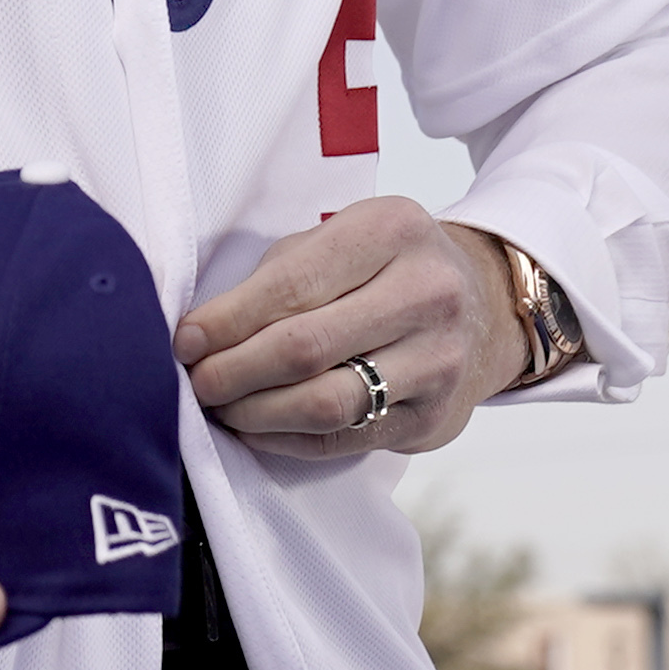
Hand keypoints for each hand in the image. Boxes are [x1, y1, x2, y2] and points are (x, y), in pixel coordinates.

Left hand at [173, 201, 527, 454]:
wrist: (482, 304)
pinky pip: (343, 438)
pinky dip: (286, 438)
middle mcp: (427, 292)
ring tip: (221, 407)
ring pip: (324, 403)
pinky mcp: (435, 417)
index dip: (226, 321)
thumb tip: (200, 336)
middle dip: (232, 372)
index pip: (290, 284)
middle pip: (303, 348)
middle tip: (195, 381)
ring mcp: (439, 360)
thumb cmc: (385, 267)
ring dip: (255, 413)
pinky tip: (257, 427)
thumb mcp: (339, 240)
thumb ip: (276, 277)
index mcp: (393, 230)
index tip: (186, 341)